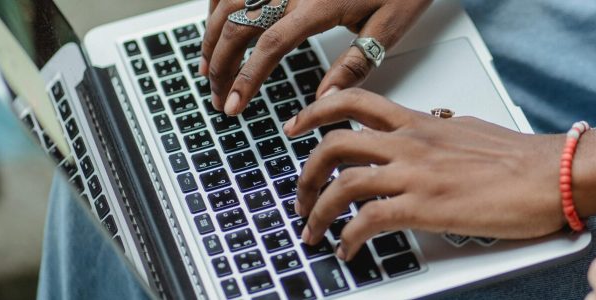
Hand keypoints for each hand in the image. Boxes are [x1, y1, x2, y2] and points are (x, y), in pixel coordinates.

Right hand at [201, 0, 430, 114]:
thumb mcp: (387, 28)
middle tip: (218, 98)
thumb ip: (354, 65)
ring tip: (208, 68)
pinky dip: (219, 4)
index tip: (233, 106)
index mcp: (317, 5)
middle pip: (238, 26)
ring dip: (211, 36)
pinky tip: (217, 25)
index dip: (245, 79)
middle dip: (220, 65)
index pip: (268, 47)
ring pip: (228, 1)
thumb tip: (323, 101)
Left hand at [282, 88, 566, 260]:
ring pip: (342, 183)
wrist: (551, 174)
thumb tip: (431, 126)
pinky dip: (347, 237)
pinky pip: (366, 220)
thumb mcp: (468, 129)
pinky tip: (347, 249)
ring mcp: (414, 174)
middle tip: (300, 194)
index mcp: (419, 123)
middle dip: (306, 172)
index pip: (355, 103)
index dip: (316, 111)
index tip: (297, 125)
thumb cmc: (519, 156)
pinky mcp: (424, 206)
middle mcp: (409, 143)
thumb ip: (439, 129)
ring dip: (317, 210)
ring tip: (312, 230)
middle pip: (333, 143)